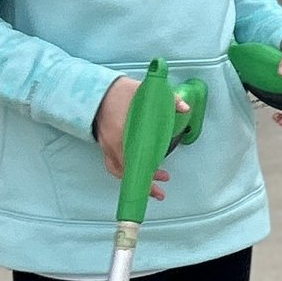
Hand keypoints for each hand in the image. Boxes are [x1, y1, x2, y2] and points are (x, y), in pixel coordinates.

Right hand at [93, 75, 172, 197]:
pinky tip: (136, 172)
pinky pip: (113, 165)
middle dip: (144, 183)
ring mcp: (106, 146)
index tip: (160, 178)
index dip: (147, 173)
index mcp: (122, 134)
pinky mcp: (105, 145)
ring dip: (134, 179)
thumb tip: (185, 108)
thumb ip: (168, 99)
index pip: (134, 161)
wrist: (96, 90)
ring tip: (151, 187)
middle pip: (127, 171)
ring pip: (119, 171)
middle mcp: (112, 144)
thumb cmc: (120, 92)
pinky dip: (125, 172)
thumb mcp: (145, 91)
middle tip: (160, 190)